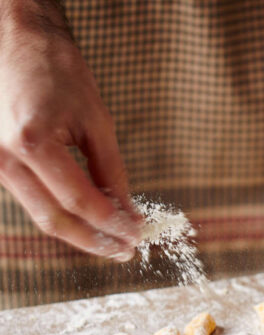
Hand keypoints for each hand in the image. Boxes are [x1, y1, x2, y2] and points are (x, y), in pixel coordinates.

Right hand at [0, 2, 140, 259]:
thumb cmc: (59, 72)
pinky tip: (92, 222)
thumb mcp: (97, 122)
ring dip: (81, 233)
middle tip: (127, 251)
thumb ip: (112, 173)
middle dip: (95, 241)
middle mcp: (5, 157)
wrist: (16, 41)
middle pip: (55, 220)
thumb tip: (128, 213)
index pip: (80, 201)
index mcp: (32, 142)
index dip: (112, 224)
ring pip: (43, 216)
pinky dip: (66, 216)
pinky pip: (35, 202)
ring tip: (115, 242)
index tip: (138, 236)